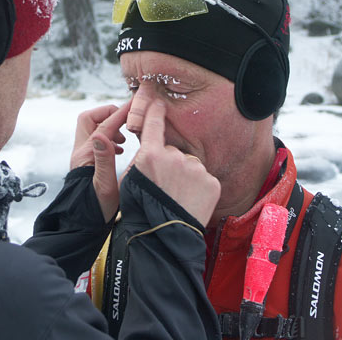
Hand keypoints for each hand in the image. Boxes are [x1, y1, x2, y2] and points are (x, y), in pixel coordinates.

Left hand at [70, 103, 129, 221]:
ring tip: (126, 139)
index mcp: (87, 154)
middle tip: (126, 122)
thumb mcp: (105, 186)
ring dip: (110, 127)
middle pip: (89, 119)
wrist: (82, 224)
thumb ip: (105, 160)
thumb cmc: (97, 209)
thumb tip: (103, 135)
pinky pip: (97, 140)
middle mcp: (81, 151)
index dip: (122, 113)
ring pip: (93, 129)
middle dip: (109, 114)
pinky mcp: (86, 162)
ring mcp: (83, 156)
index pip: (106, 125)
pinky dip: (109, 138)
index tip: (137, 105)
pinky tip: (121, 150)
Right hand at [131, 100, 220, 225]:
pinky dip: (198, 187)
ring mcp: (195, 169)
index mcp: (151, 155)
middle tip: (165, 186)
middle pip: (173, 152)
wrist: (163, 238)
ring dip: (185, 176)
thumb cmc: (140, 210)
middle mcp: (175, 157)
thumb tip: (146, 143)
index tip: (159, 103)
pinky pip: (204, 178)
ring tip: (177, 197)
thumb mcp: (129, 181)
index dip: (156, 111)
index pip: (154, 123)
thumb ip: (140, 158)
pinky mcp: (211, 182)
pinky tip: (189, 200)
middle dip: (170, 164)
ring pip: (190, 165)